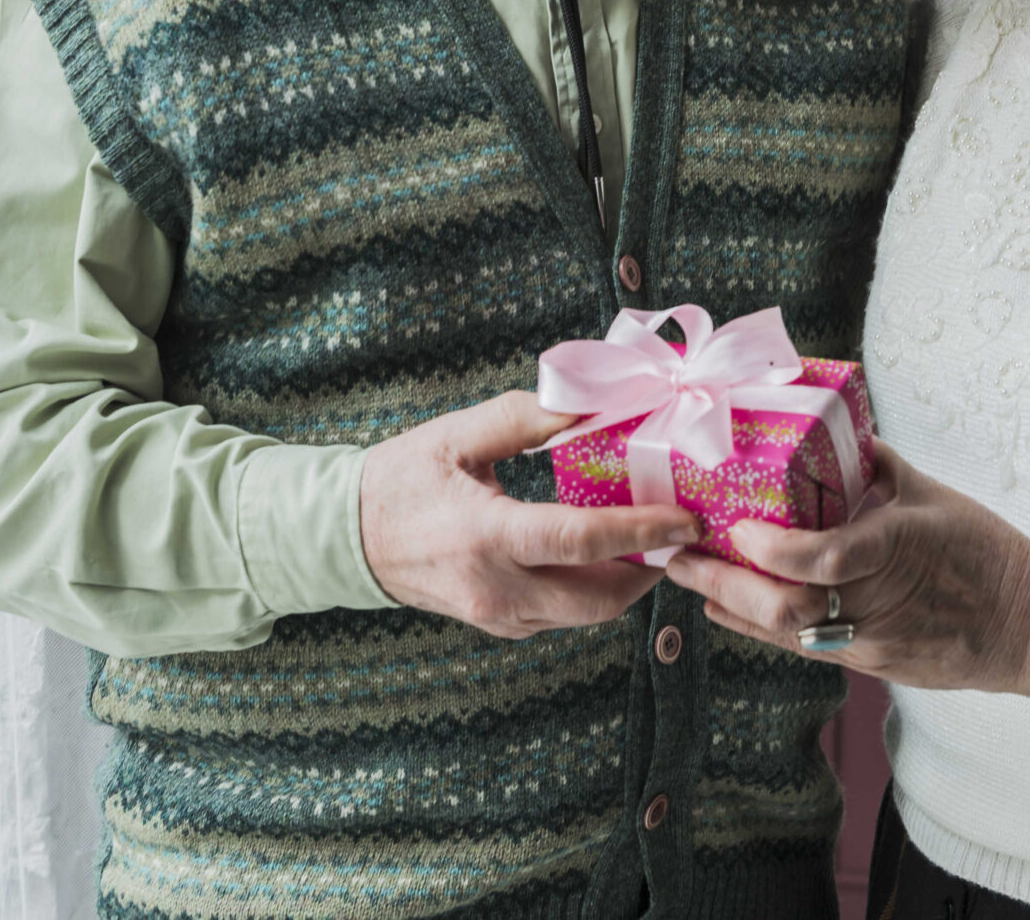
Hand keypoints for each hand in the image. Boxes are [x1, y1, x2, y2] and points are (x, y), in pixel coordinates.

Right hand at [360, 390, 697, 638]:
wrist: (344, 540)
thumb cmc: (399, 480)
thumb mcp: (455, 436)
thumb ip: (523, 417)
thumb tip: (589, 403)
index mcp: (486, 537)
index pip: (581, 541)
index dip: (641, 531)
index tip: (685, 518)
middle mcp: (496, 591)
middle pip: (599, 598)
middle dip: (650, 569)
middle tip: (679, 532)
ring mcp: (497, 618)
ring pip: (586, 615)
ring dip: (626, 583)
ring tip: (652, 539)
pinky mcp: (498, 627)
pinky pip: (563, 616)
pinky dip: (594, 590)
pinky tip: (607, 554)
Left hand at [662, 443, 1029, 696]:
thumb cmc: (990, 554)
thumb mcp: (938, 497)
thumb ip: (882, 468)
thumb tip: (839, 432)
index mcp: (898, 550)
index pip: (824, 559)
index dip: (772, 549)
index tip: (735, 526)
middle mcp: (876, 605)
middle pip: (785, 609)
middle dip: (722, 584)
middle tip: (678, 556)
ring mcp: (871, 644)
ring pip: (785, 634)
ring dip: (731, 605)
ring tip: (688, 577)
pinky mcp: (869, 666)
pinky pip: (805, 647)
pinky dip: (761, 626)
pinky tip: (728, 609)